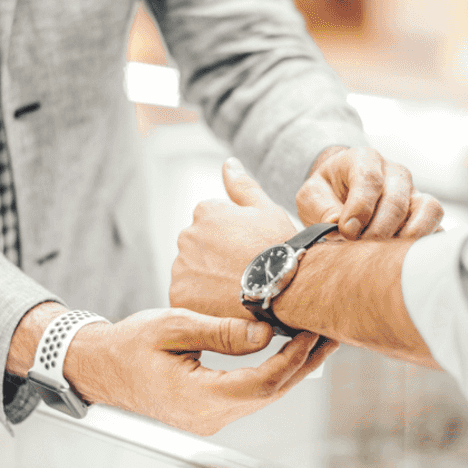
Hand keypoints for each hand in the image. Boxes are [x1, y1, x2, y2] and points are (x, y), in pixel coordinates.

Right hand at [64, 308, 336, 435]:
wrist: (102, 367)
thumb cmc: (130, 343)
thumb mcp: (174, 326)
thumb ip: (221, 331)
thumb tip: (265, 332)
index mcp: (197, 397)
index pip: (262, 383)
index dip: (292, 358)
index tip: (310, 330)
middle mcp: (207, 416)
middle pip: (271, 393)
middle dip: (303, 363)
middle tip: (330, 332)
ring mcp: (209, 418)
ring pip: (264, 396)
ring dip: (292, 369)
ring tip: (317, 340)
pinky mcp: (209, 412)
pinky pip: (250, 395)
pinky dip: (272, 373)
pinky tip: (287, 353)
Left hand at [171, 157, 296, 320]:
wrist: (287, 289)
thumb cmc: (281, 248)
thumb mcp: (266, 209)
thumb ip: (242, 186)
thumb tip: (228, 163)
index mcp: (205, 211)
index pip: (211, 224)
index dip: (233, 241)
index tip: (248, 252)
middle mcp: (187, 236)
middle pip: (199, 249)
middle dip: (216, 259)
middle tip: (244, 273)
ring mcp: (181, 267)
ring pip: (192, 274)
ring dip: (208, 281)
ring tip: (237, 290)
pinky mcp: (180, 296)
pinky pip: (187, 298)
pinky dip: (202, 302)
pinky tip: (225, 303)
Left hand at [297, 146, 443, 239]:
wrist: (341, 190)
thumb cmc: (327, 193)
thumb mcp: (311, 195)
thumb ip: (321, 209)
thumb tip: (341, 226)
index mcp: (364, 159)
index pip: (369, 179)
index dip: (360, 208)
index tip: (347, 231)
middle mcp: (394, 173)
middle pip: (397, 200)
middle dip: (378, 230)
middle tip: (360, 248)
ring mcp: (414, 192)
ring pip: (428, 209)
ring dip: (407, 236)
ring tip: (383, 253)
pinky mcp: (425, 213)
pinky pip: (438, 225)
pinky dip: (425, 242)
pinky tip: (403, 256)